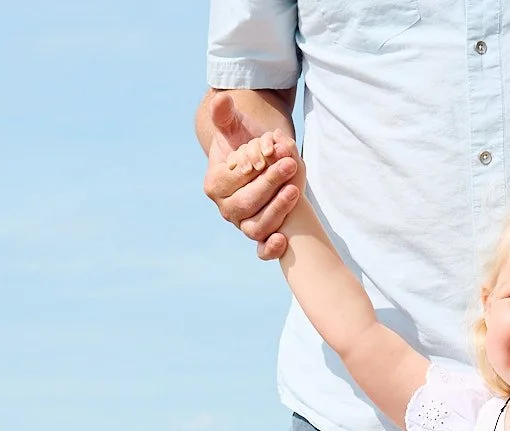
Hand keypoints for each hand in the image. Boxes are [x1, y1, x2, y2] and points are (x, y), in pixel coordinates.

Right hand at [201, 92, 300, 260]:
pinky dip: (270, 249)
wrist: (260, 165)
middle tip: (291, 165)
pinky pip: (261, 250)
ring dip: (276, 210)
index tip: (273, 150)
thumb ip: (226, 115)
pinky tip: (283, 241)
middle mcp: (226, 208)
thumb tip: (222, 100)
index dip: (252, 167)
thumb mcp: (236, 127)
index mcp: (214, 183)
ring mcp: (243, 224)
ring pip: (256, 226)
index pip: (231, 180)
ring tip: (295, 190)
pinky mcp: (260, 235)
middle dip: (269, 184)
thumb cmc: (245, 144)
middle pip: (245, 204)